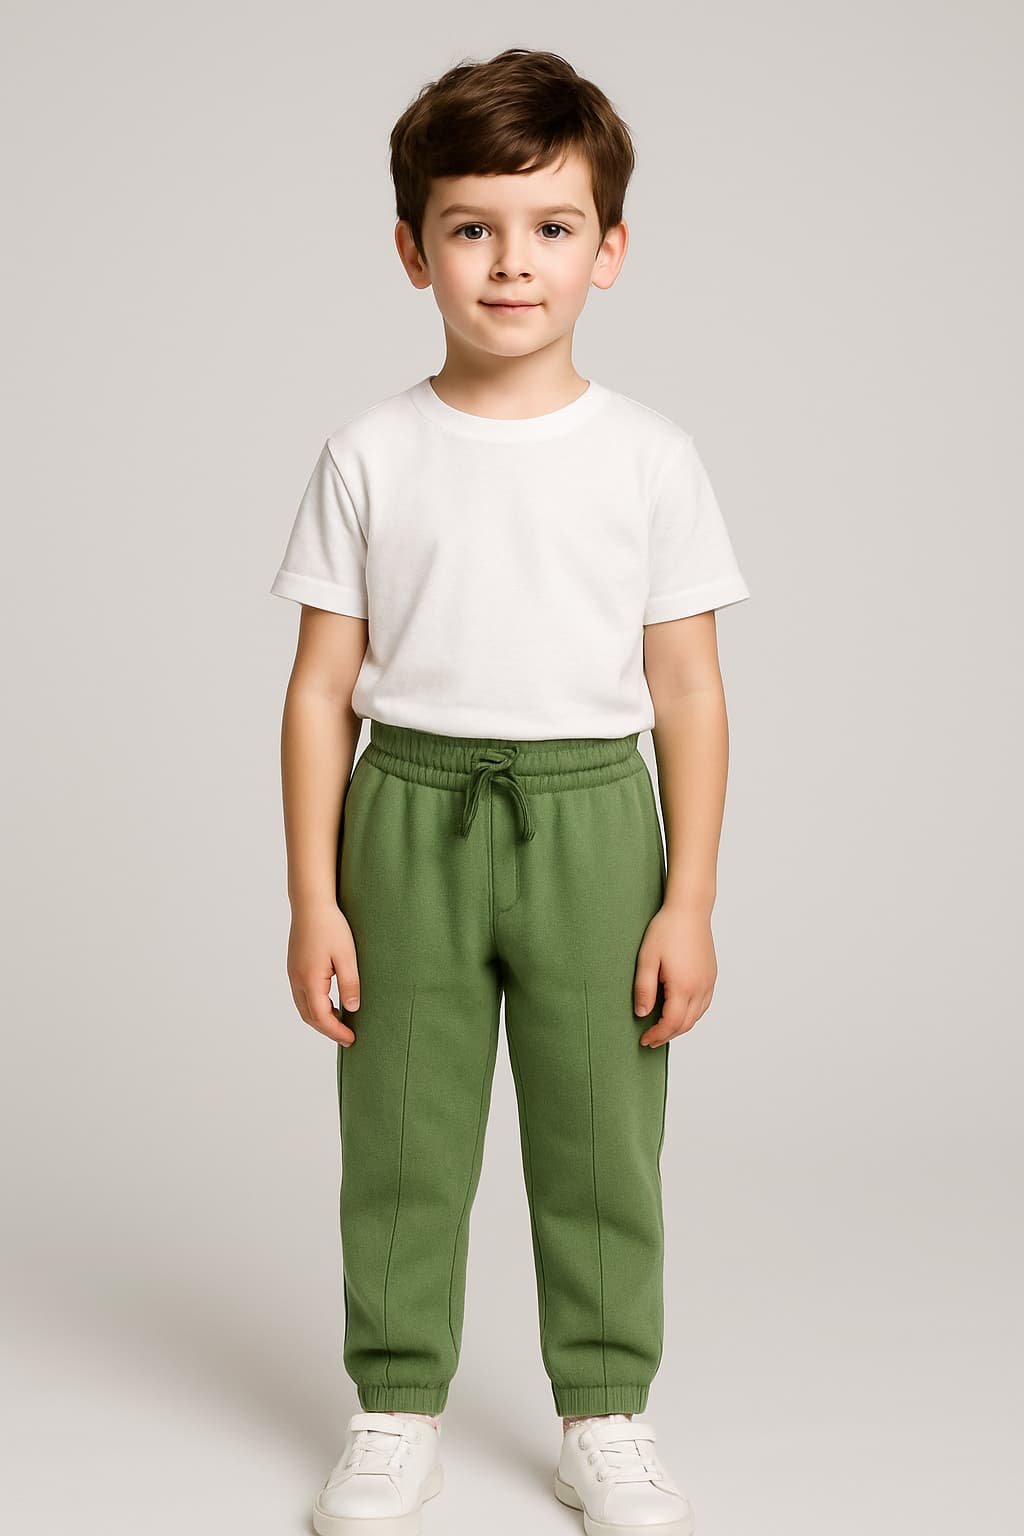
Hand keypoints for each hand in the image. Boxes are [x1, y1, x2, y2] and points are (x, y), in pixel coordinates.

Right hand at [286, 901, 360, 1046]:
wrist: (311, 904)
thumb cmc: (330, 926)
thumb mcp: (347, 956)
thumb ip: (350, 984)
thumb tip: (352, 1009)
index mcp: (310, 979)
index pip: (321, 1017)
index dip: (336, 1031)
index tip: (351, 1039)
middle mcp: (297, 980)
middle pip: (309, 1017)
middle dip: (327, 1030)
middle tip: (347, 1037)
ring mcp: (293, 974)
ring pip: (303, 1007)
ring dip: (320, 1019)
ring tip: (340, 1024)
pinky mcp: (294, 967)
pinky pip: (301, 996)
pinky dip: (314, 1007)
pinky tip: (329, 1004)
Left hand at [633, 904, 717, 1046]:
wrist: (689, 909)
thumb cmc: (666, 930)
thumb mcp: (647, 959)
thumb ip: (644, 989)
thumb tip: (642, 1014)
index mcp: (683, 986)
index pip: (671, 1023)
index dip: (657, 1035)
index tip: (644, 1039)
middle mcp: (700, 987)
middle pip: (686, 1024)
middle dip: (667, 1035)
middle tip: (651, 1040)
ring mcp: (709, 982)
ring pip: (697, 1016)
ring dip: (680, 1027)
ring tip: (663, 1029)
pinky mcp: (712, 976)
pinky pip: (704, 1004)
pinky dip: (691, 1015)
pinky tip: (680, 1012)